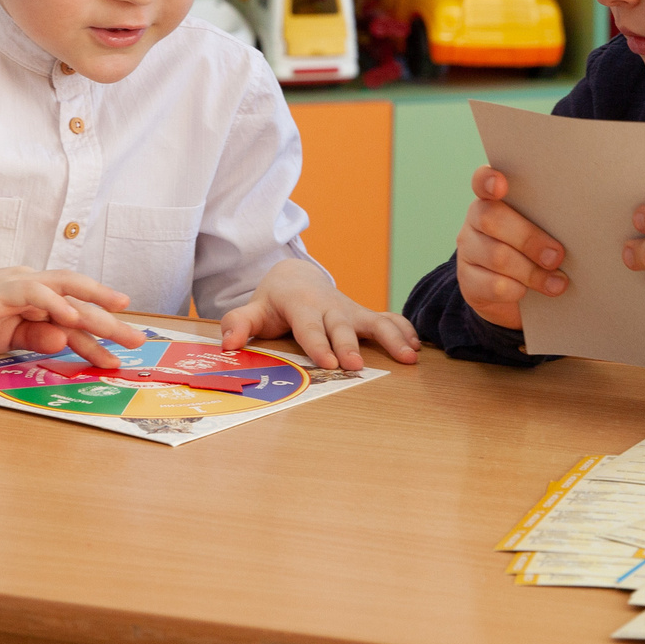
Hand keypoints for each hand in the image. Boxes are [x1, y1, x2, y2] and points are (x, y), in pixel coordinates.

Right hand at [0, 267, 148, 367]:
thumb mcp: (6, 339)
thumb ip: (35, 340)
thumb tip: (64, 343)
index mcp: (37, 299)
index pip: (74, 318)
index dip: (99, 336)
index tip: (120, 354)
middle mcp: (34, 285)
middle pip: (79, 301)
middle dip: (109, 321)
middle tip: (137, 340)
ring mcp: (19, 284)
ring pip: (64, 289)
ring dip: (92, 306)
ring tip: (116, 322)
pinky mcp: (1, 288)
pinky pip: (33, 292)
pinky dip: (53, 302)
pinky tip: (70, 317)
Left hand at [219, 258, 418, 369]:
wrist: (298, 278)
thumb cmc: (275, 301)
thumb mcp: (253, 309)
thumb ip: (238, 324)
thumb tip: (227, 344)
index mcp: (301, 304)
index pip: (309, 326)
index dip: (318, 344)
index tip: (328, 362)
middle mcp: (330, 306)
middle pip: (341, 326)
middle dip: (349, 344)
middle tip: (356, 365)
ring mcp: (350, 310)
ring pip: (374, 321)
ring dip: (391, 338)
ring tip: (408, 358)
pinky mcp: (364, 315)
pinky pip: (389, 320)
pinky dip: (405, 331)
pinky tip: (417, 349)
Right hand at [455, 167, 566, 330]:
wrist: (520, 298)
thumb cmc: (541, 252)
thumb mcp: (547, 230)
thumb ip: (554, 219)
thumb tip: (587, 224)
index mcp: (495, 199)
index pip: (483, 181)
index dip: (488, 180)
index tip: (501, 185)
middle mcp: (476, 219)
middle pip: (492, 219)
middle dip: (529, 238)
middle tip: (557, 256)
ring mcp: (468, 250)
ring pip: (496, 256)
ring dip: (532, 272)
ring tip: (557, 283)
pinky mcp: (468, 282)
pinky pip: (494, 285)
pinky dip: (518, 290)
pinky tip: (531, 293)